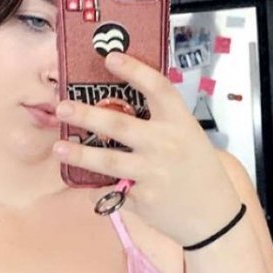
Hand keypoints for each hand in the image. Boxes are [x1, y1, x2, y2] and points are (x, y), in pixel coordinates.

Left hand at [54, 52, 240, 247]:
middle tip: (62, 108)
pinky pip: (111, 191)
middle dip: (87, 115)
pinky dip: (96, 188)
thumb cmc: (197, 170)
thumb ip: (160, 121)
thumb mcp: (188, 136)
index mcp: (180, 122)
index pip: (158, 88)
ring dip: (80, 154)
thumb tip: (116, 105)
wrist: (213, 214)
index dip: (134, 70)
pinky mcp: (143, 199)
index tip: (110, 58)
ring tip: (59, 148)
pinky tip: (86, 184)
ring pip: (108, 161)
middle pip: (119, 125)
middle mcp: (165, 144)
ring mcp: (153, 173)